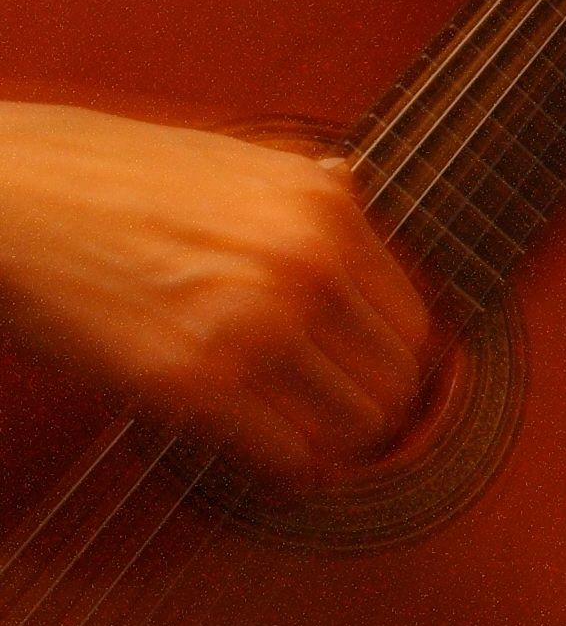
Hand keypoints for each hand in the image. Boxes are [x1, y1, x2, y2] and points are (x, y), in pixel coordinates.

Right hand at [0, 101, 430, 486]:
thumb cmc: (95, 175)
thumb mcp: (226, 156)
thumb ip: (301, 185)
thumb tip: (354, 179)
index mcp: (323, 205)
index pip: (411, 321)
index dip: (389, 362)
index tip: (363, 379)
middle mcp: (305, 263)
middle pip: (394, 383)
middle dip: (367, 409)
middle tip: (332, 418)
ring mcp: (253, 324)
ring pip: (355, 428)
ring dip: (332, 444)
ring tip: (298, 437)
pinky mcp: (193, 382)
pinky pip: (288, 457)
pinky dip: (287, 470)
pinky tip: (267, 459)